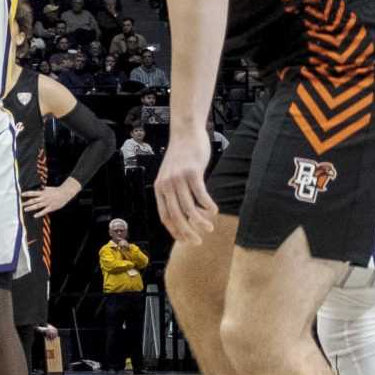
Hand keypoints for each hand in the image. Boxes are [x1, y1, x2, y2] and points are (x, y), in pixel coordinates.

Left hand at [21, 179, 79, 217]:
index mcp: (42, 192)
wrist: (64, 194)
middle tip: (21, 204)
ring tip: (25, 209)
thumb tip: (37, 188)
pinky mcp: (51, 208)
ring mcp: (47, 203)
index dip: (27, 194)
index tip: (21, 194)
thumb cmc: (56, 190)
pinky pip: (44, 211)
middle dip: (27, 202)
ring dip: (31, 208)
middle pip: (33, 200)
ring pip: (37, 206)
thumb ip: (42, 189)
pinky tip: (34, 216)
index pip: (33, 193)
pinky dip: (39, 214)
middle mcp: (43, 198)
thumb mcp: (48, 188)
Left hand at [155, 127, 217, 242]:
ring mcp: (178, 178)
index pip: (165, 216)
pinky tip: (214, 211)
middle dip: (187, 232)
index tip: (185, 241)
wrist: (185, 133)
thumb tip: (185, 216)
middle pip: (176, 215)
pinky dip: (208, 205)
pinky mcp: (192, 172)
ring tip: (209, 228)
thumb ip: (175, 193)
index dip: (175, 231)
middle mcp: (166, 185)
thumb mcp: (172, 176)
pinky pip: (200, 194)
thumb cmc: (181, 157)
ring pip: (189, 207)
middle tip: (198, 242)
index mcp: (160, 188)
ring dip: (200, 221)